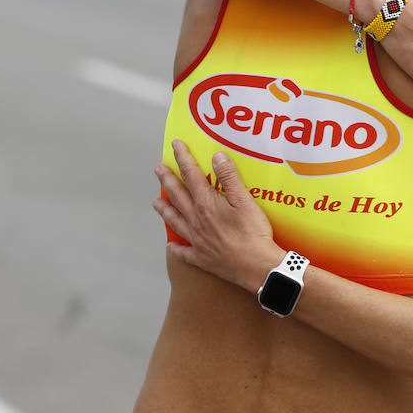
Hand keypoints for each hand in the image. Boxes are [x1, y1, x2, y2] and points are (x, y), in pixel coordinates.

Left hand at [153, 140, 281, 290]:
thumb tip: (217, 156)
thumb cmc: (253, 233)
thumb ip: (229, 177)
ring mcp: (197, 241)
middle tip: (158, 169)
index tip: (175, 145)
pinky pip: (184, 253)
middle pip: (178, 196)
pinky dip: (176, 248)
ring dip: (164, 210)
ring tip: (156, 202)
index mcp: (206, 204)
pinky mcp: (202, 258)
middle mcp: (196, 221)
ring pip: (175, 221)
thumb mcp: (245, 200)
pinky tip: (171, 246)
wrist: (256, 266)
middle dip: (167, 180)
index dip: (183, 158)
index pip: (192, 175)